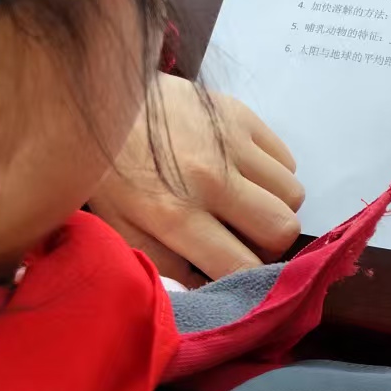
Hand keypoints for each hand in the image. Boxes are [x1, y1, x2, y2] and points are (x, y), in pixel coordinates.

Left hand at [88, 73, 304, 285]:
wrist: (98, 99)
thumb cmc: (108, 173)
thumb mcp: (120, 230)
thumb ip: (164, 267)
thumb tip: (207, 291)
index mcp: (175, 215)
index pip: (243, 265)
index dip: (247, 280)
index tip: (235, 274)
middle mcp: (211, 179)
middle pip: (282, 229)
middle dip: (268, 245)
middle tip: (245, 240)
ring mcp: (231, 142)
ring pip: (292, 194)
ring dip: (274, 207)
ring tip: (246, 205)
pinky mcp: (241, 115)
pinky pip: (286, 159)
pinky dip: (273, 174)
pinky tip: (245, 174)